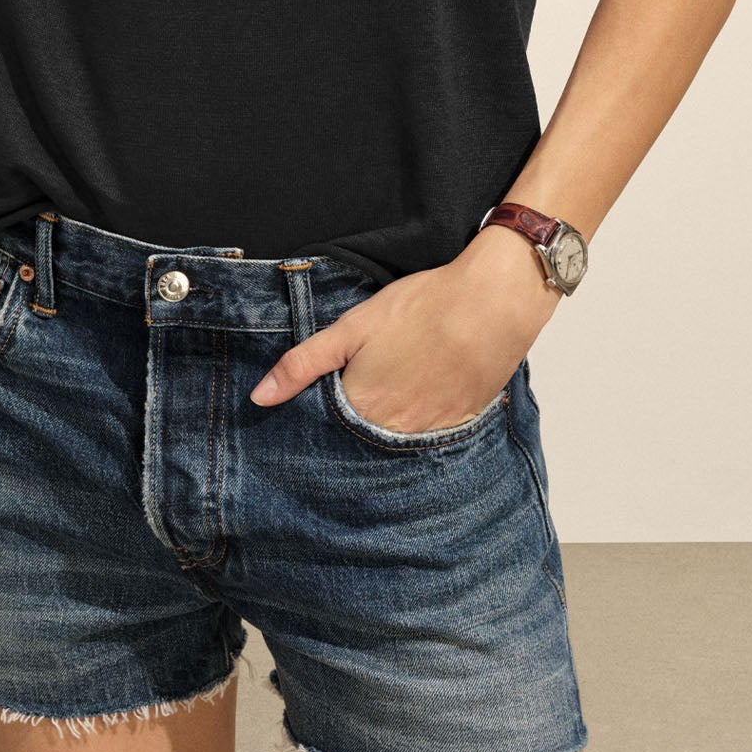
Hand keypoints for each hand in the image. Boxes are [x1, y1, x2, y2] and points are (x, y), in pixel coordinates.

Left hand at [248, 240, 559, 431]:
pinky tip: (417, 402)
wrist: (492, 304)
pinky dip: (416, 429)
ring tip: (384, 400)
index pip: (324, 435)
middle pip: (358, 446)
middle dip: (347, 433)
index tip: (309, 413)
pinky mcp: (458, 426)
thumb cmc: (421, 309)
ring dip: (382, 433)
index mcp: (361, 409)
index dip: (314, 423)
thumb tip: (259, 399)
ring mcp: (429, 433)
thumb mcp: (352, 328)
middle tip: (355, 398)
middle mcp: (393, 432)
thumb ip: (302, 364)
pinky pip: (428, 441)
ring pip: (392, 446)